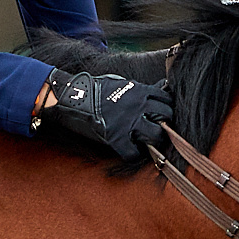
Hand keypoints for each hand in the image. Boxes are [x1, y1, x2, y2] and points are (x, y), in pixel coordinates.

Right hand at [31, 56, 174, 159]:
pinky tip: (130, 152)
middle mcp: (138, 105)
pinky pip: (133, 152)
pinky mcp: (116, 136)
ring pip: (155, 135)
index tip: (161, 115)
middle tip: (157, 130)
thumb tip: (158, 87)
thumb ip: (139, 89)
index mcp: (139, 90)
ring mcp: (128, 121)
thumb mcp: (120, 83)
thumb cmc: (94, 88)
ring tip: (148, 143)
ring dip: (154, 141)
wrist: (72, 95)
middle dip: (164, 125)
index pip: (166, 99)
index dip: (166, 108)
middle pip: (165, 116)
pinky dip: (133, 155)